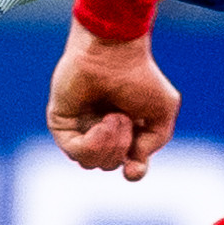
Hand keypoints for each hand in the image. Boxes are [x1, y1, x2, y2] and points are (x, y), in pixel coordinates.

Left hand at [47, 21, 179, 181]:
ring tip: (115, 117)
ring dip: (110, 145)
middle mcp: (100, 131)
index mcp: (125, 130)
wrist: (113, 52)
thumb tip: (133, 162)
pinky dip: (93, 143)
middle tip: (125, 117)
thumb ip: (154, 143)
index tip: (133, 168)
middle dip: (122, 147)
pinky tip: (102, 123)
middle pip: (109, 164)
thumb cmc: (139, 76)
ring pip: (91, 163)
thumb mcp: (162, 112)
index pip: (126, 166)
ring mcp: (79, 127)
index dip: (133, 172)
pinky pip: (75, 151)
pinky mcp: (61, 123)